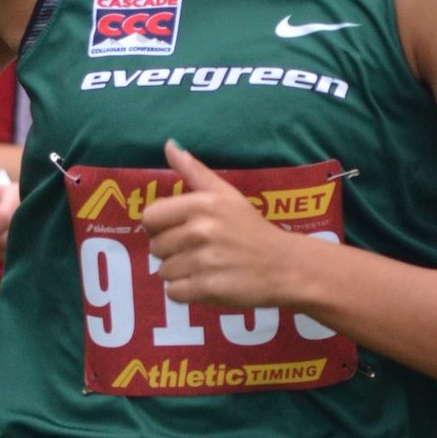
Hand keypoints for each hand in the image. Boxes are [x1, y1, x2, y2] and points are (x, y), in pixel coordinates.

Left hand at [141, 141, 299, 308]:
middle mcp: (200, 231)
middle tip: (200, 252)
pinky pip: (174, 293)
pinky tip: (207, 284)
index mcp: (202, 204)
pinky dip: (187, 292)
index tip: (179, 231)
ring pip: (163, 272)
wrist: (286, 266)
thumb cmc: (253, 229)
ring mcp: (204, 261)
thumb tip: (169, 144)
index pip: (150, 218)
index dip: (160, 227)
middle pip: (155, 247)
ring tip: (206, 268)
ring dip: (180, 273)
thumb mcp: (228, 195)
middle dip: (173, 252)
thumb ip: (195, 171)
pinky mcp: (208, 288)